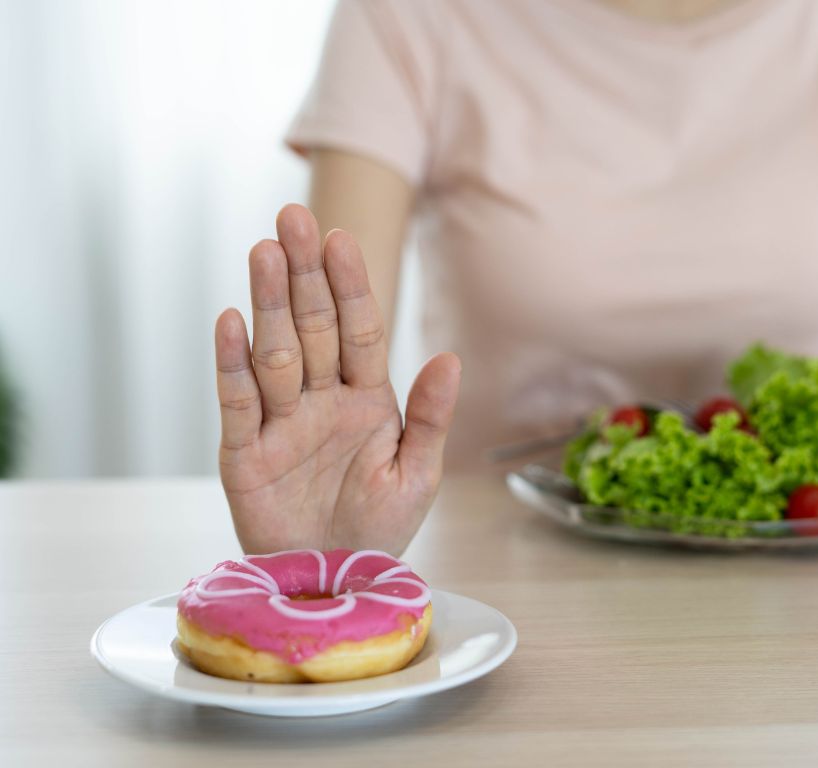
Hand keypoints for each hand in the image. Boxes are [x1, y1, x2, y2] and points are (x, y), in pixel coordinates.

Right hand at [215, 204, 459, 555]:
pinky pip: (237, 402)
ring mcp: (280, 422)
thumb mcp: (418, 474)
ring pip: (274, 352)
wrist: (336, 582)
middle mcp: (320, 400)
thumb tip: (451, 358)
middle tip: (292, 219)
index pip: (359, 331)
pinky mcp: (243, 453)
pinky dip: (233, 364)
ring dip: (268, 303)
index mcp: (367, 398)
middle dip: (304, 274)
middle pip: (312, 327)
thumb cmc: (380, 528)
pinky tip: (231, 321)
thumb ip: (431, 416)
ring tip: (262, 251)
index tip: (343, 240)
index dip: (352, 286)